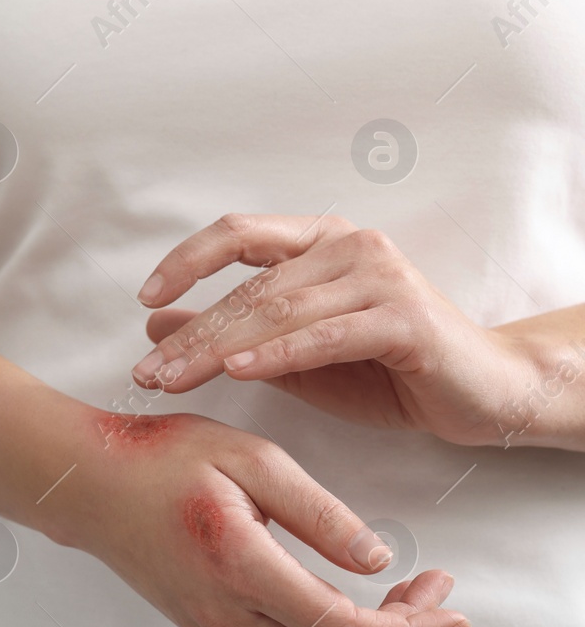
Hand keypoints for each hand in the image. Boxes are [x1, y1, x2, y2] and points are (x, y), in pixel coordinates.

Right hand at [59, 410, 467, 626]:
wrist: (83, 483)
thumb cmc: (159, 458)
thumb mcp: (250, 459)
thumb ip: (319, 512)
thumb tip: (378, 559)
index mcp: (242, 568)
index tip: (452, 608)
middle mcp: (226, 615)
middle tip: (431, 587)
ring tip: (396, 598)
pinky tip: (343, 605)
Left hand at [129, 214, 536, 445]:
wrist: (482, 392)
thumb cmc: (387, 370)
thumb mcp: (292, 353)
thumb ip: (231, 333)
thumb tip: (156, 322)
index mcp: (320, 241)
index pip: (239, 234)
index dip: (186, 261)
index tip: (145, 297)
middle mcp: (349, 247)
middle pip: (249, 286)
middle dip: (190, 331)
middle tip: (146, 370)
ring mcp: (380, 277)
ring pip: (278, 312)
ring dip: (216, 348)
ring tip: (172, 377)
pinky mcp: (404, 320)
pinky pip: (324, 336)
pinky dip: (275, 353)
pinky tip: (235, 369)